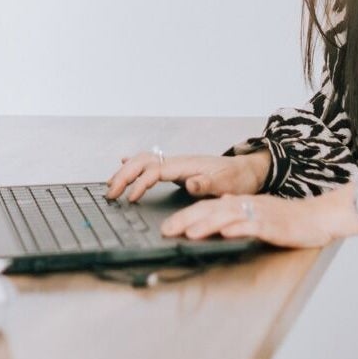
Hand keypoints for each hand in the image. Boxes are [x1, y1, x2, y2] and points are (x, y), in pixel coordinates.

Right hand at [105, 149, 268, 202]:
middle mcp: (178, 161)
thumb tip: (189, 183)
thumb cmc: (236, 178)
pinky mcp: (177, 168)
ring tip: (111, 183)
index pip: (154, 171)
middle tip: (110, 192)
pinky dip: (134, 163)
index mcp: (185, 165)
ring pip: (144, 160)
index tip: (130, 198)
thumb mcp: (225, 185)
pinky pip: (151, 161)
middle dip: (124, 175)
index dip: (140, 184)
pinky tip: (124, 162)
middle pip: (143, 161)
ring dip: (125, 170)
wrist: (247, 170)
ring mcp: (176, 163)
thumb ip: (206, 185)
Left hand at [160, 185, 357, 248]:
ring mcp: (258, 214)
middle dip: (186, 219)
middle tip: (166, 230)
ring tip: (187, 232)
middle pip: (211, 210)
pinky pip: (252, 225)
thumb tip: (219, 215)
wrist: (319, 218)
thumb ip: (239, 216)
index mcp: (241, 203)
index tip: (167, 227)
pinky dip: (237, 228)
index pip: (207, 208)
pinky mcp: (272, 225)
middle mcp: (246, 205)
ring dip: (205, 224)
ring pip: (226, 216)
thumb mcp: (259, 216)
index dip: (185, 216)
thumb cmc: (289, 221)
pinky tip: (225, 232)